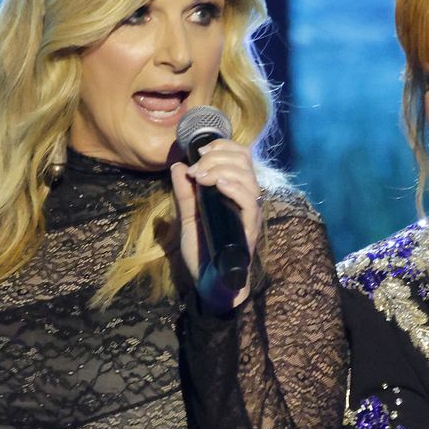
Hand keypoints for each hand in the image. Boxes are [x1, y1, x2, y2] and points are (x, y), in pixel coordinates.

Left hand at [170, 137, 262, 310]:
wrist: (209, 282)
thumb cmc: (202, 250)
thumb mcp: (188, 217)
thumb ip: (184, 192)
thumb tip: (178, 165)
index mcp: (235, 192)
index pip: (240, 157)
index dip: (223, 146)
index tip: (200, 150)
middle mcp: (247, 199)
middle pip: (244, 161)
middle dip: (217, 156)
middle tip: (196, 168)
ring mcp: (250, 214)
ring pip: (248, 178)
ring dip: (221, 170)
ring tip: (201, 177)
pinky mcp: (250, 229)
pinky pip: (250, 202)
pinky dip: (234, 188)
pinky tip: (217, 184)